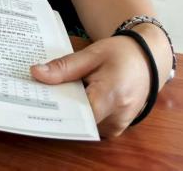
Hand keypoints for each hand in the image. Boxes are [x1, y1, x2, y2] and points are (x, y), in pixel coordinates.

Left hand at [30, 35, 152, 136]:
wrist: (147, 60)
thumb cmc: (120, 54)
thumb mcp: (91, 54)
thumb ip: (64, 67)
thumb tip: (36, 73)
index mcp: (111, 96)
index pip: (76, 113)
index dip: (55, 106)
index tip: (36, 97)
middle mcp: (117, 117)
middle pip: (78, 120)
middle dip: (59, 106)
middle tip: (39, 91)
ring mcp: (118, 126)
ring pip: (83, 123)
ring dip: (70, 109)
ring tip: (55, 91)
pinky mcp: (116, 128)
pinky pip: (92, 124)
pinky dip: (81, 112)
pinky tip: (72, 97)